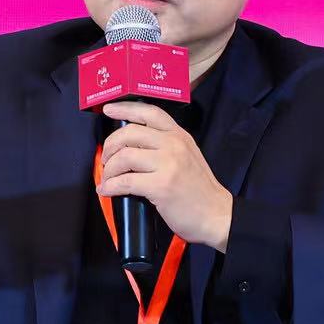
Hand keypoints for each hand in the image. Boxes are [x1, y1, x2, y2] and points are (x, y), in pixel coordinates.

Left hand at [96, 101, 232, 250]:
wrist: (216, 215)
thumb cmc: (199, 190)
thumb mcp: (187, 156)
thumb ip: (165, 146)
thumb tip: (131, 145)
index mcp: (179, 135)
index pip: (149, 112)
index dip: (125, 108)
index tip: (109, 110)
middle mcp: (174, 145)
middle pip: (130, 133)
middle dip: (110, 146)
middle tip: (106, 160)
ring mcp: (168, 164)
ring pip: (124, 156)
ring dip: (109, 169)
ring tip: (108, 178)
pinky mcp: (161, 186)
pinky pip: (125, 181)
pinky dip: (111, 186)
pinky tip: (107, 190)